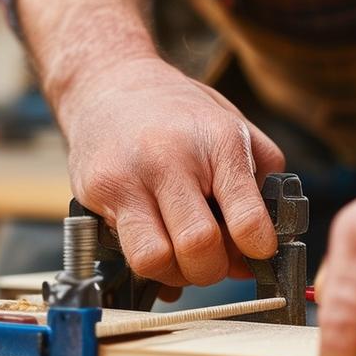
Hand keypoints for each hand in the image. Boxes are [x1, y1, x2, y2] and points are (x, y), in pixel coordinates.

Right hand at [59, 57, 283, 287]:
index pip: (246, 218)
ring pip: (154, 259)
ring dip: (174, 272)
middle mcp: (171, 158)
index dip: (258, 249)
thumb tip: (260, 252)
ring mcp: (128, 177)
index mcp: (218, 142)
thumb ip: (260, 185)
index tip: (256, 252)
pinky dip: (146, 261)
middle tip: (213, 257)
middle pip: (198, 247)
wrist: (109, 83)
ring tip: (180, 254)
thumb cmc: (180, 116)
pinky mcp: (95, 191)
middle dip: (212, 268)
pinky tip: (154, 240)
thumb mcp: (235, 129)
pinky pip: (124, 251)